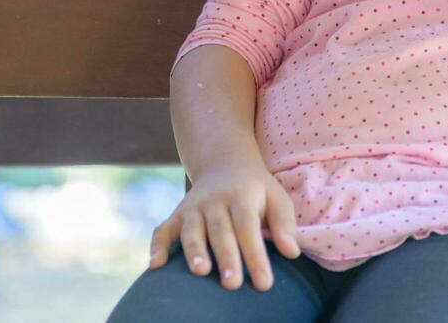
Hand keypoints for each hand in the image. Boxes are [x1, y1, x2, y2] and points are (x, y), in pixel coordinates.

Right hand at [147, 157, 300, 291]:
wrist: (224, 163)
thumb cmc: (256, 190)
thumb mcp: (276, 197)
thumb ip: (284, 223)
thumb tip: (292, 252)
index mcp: (242, 195)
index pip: (248, 226)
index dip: (255, 254)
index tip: (264, 283)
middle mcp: (215, 200)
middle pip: (220, 230)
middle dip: (226, 257)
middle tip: (232, 284)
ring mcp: (193, 207)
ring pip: (191, 229)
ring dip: (194, 250)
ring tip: (200, 271)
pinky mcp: (177, 214)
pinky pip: (163, 229)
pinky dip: (157, 245)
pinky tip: (155, 265)